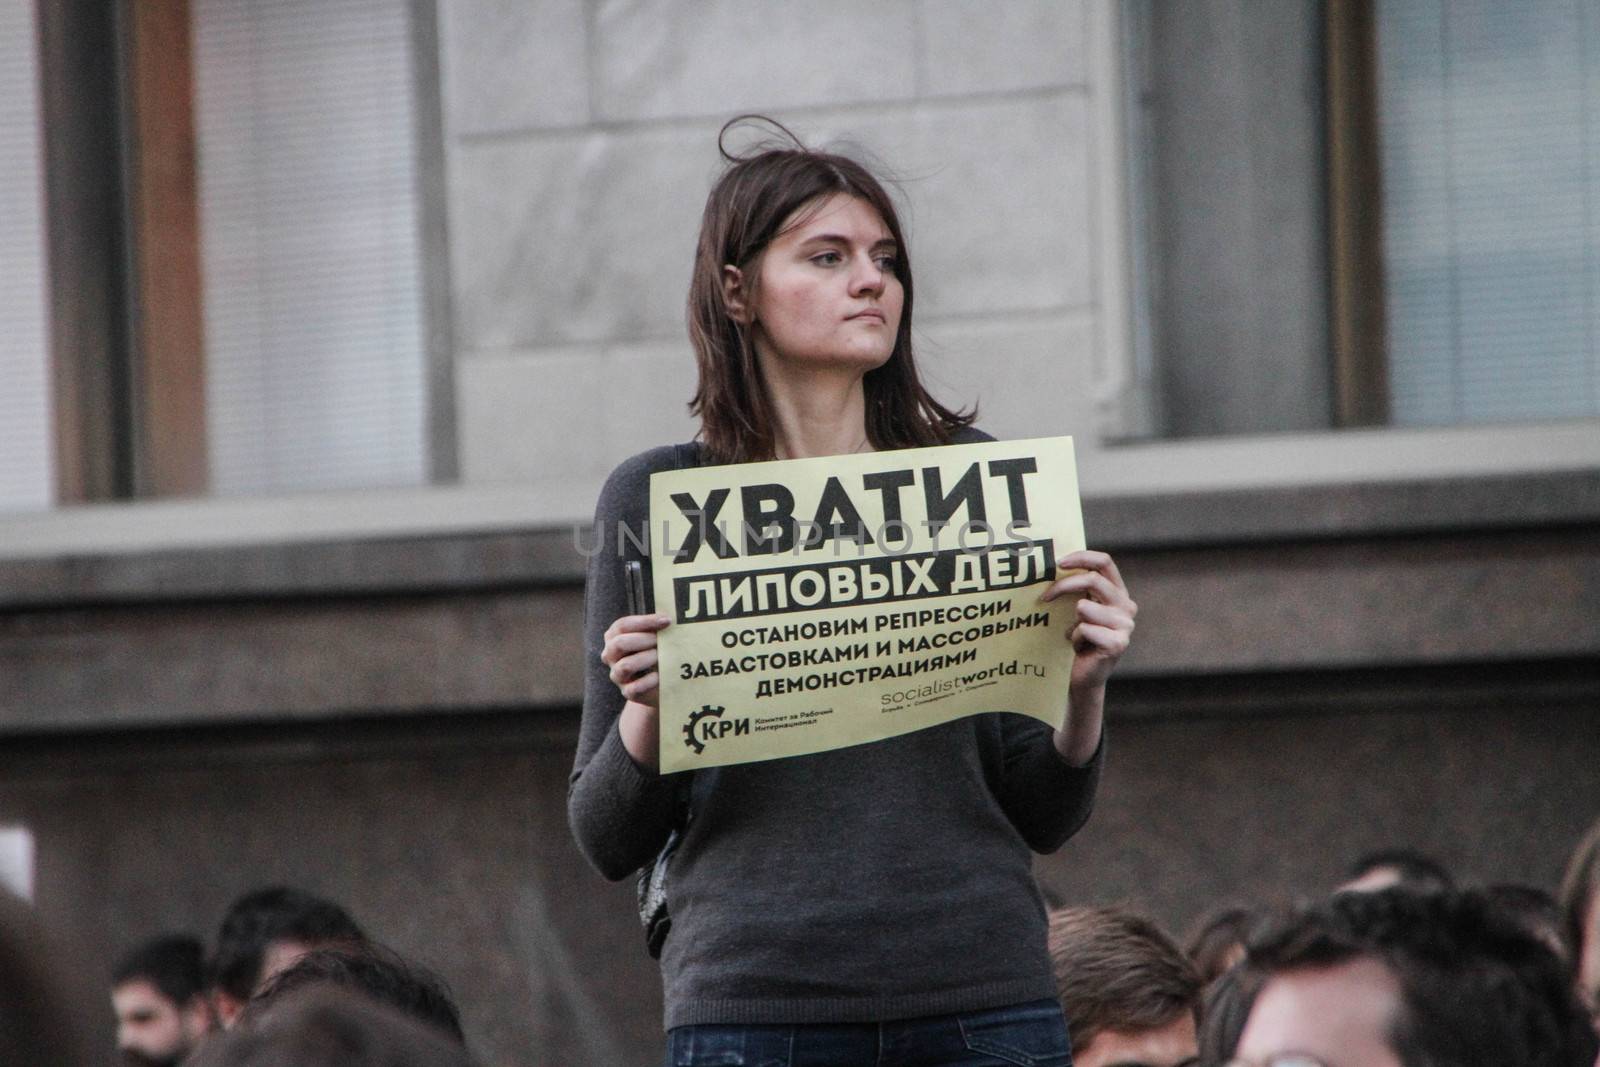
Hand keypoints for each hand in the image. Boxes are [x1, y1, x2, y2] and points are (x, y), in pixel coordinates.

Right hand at [601, 614, 670, 707]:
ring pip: (625, 666)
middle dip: (644, 639)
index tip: (667, 621)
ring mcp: (617, 675)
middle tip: (662, 640)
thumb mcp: (654, 639)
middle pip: (619, 643)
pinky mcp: (627, 692)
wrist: (660, 685)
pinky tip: (660, 676)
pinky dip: (650, 681)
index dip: (644, 621)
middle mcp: (610, 655)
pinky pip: (635, 687)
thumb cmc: (656, 654)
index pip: (623, 625)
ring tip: (661, 657)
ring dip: (647, 658)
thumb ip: (657, 628)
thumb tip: (669, 619)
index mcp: (614, 637)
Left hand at [1040, 549, 1136, 691]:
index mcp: (1116, 591)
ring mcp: (1125, 625)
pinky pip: (1085, 628)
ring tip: (1072, 635)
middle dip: (1063, 585)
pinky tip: (1078, 648)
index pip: (1104, 561)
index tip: (1057, 562)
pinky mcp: (1119, 643)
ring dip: (1070, 622)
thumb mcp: (1072, 608)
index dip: (1082, 557)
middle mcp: (1125, 605)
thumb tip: (1047, 565)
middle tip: (1044, 596)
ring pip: (1085, 606)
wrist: (1078, 676)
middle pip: (1092, 579)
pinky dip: (1075, 638)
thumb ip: (1072, 587)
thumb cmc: (1072, 638)